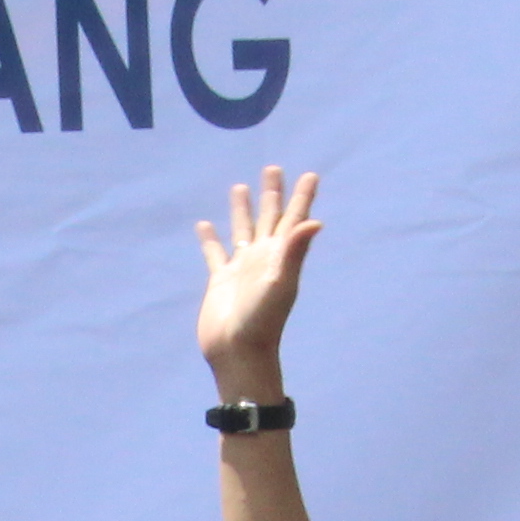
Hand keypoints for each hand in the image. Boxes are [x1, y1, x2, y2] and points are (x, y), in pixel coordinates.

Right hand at [193, 163, 324, 396]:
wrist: (237, 351)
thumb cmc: (262, 320)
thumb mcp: (281, 283)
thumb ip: (294, 250)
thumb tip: (315, 221)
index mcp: (280, 255)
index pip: (293, 219)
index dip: (302, 197)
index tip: (310, 174)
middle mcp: (263, 257)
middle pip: (269, 218)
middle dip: (273, 194)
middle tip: (273, 169)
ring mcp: (241, 268)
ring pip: (242, 229)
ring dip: (242, 209)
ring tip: (240, 186)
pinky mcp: (220, 280)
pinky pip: (214, 253)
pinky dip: (210, 239)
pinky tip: (204, 225)